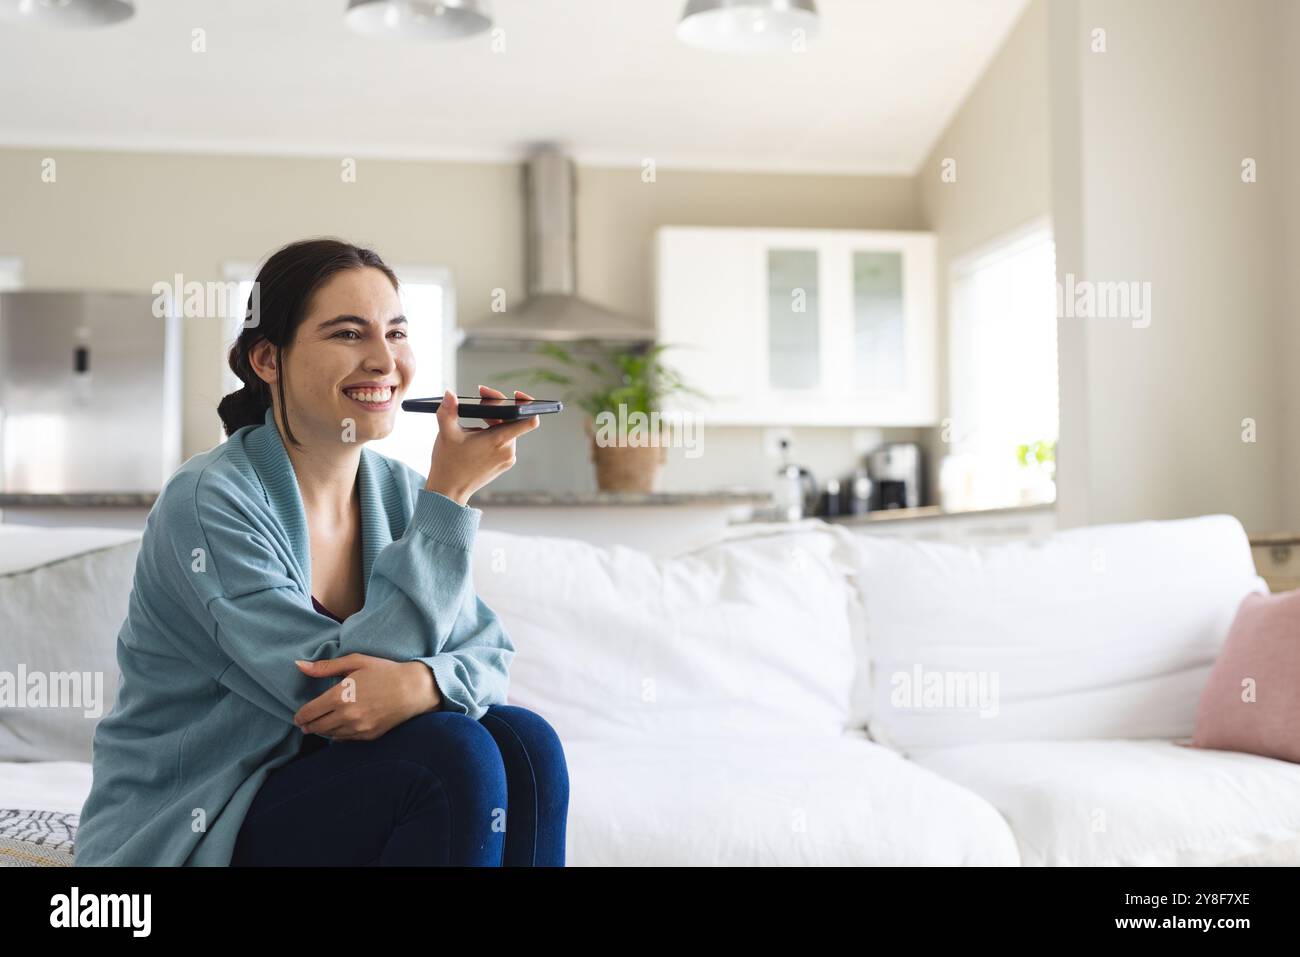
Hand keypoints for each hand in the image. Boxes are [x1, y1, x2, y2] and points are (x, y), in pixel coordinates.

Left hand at [292, 655, 439, 741]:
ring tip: (320, 724)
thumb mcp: (355, 662)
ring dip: (321, 730)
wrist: (414, 689)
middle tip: (305, 723)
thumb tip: (299, 666)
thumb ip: (325, 667)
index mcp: (340, 696)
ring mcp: (357, 728)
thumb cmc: (384, 672)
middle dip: (307, 725)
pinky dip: (337, 735)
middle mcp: (346, 715)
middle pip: (316, 727)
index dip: (300, 716)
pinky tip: (338, 728)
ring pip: (329, 734)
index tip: (298, 716)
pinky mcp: (368, 736)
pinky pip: (344, 739)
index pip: (308, 712)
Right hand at [424, 385, 540, 505]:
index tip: (516, 394)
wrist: (448, 490)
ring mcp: (508, 458)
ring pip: (507, 431)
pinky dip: (493, 434)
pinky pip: (504, 442)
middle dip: (495, 408)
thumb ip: (448, 411)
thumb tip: (449, 394)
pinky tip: (476, 437)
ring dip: (493, 422)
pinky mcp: (504, 463)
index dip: (527, 404)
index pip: (528, 420)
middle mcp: (508, 450)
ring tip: (472, 426)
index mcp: (498, 441)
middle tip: (478, 400)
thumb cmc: (448, 463)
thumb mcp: (446, 434)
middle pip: (511, 420)